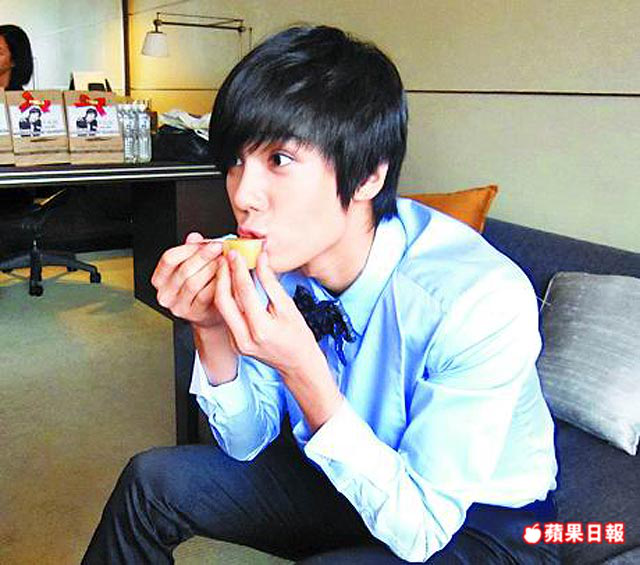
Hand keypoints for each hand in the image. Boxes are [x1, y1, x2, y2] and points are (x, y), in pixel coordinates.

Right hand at [151, 232, 223, 327]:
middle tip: (220, 248)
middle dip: (204, 256)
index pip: (168, 259)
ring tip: (224, 260)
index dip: (189, 248)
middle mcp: (165, 294)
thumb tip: (194, 237)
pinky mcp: (194, 314)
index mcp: (160, 279)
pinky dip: (217, 283)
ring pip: (193, 283)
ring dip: (211, 269)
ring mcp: (178, 306)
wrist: (213, 312)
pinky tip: (226, 275)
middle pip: (183, 270)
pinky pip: (205, 295)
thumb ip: (192, 250)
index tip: (206, 242)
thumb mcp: (196, 266)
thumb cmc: (203, 286)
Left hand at [216, 248, 343, 430]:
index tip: (236, 253)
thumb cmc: (298, 337)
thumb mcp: (288, 307)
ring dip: (221, 285)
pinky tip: (231, 284)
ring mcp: (237, 343)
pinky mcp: (234, 342)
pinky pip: (226, 316)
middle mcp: (244, 338)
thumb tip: (260, 259)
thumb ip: (270, 283)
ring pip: (221, 308)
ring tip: (226, 267)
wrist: (298, 365)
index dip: (238, 270)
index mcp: (261, 329)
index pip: (244, 292)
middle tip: (225, 258)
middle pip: (223, 301)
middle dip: (222, 276)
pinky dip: (227, 297)